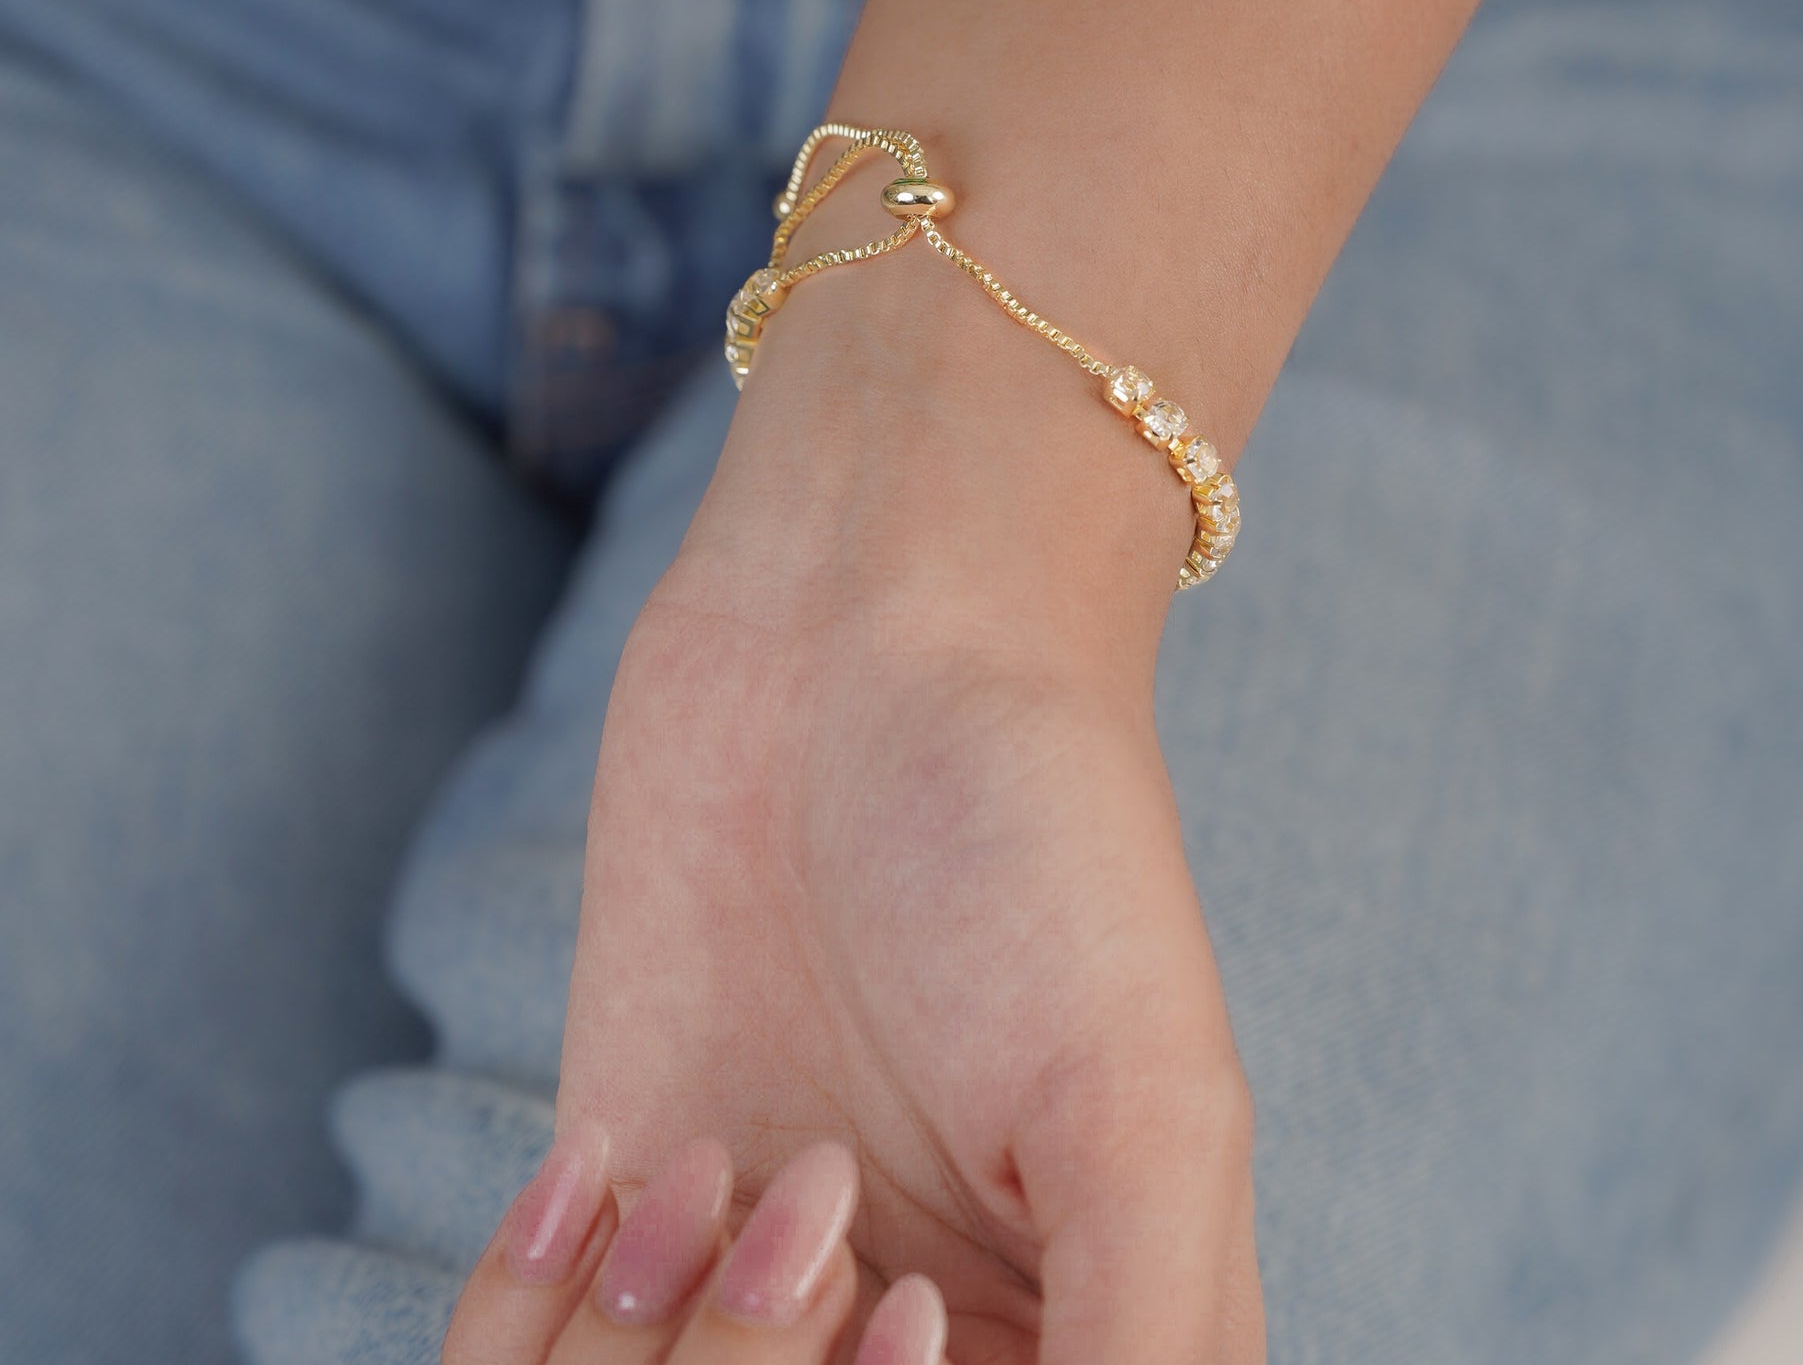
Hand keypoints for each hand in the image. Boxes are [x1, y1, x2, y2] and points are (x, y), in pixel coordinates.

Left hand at [530, 289, 1265, 1364]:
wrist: (868, 627)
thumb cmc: (1044, 842)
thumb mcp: (1151, 1112)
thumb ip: (1142, 1355)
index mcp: (1084, 1347)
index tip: (907, 1306)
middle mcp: (920, 1341)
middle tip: (824, 1194)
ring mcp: (759, 1279)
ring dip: (659, 1358)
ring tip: (734, 1163)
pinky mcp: (621, 1193)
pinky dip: (533, 1316)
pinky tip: (620, 1156)